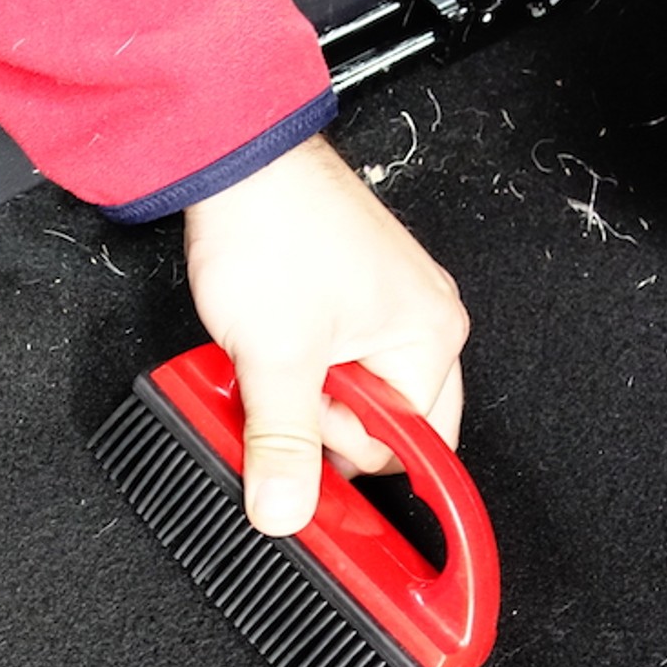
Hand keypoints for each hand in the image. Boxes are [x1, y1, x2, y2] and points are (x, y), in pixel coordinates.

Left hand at [182, 134, 468, 536]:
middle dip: (322, 421)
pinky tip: (261, 341)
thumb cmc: (273, 226)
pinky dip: (290, 361)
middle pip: (382, 421)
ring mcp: (382, 302)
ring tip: (267, 354)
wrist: (236, 158)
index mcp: (430, 338)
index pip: (412, 447)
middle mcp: (420, 318)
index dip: (348, 456)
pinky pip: (326, 356)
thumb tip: (287, 509)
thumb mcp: (274, 356)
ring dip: (299, 389)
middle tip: (283, 389)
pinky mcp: (344, 290)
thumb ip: (282, 444)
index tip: (304, 455)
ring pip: (346, 389)